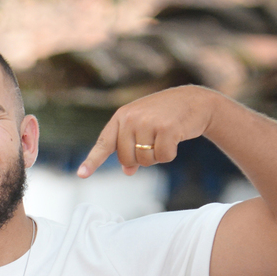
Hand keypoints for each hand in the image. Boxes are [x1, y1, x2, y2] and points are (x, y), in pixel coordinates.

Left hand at [78, 84, 220, 177]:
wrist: (195, 101)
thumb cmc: (166, 115)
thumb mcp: (143, 126)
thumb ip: (131, 146)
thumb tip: (127, 171)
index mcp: (121, 117)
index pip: (103, 143)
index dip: (92, 161)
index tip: (82, 174)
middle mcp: (131, 119)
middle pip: (126, 159)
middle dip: (140, 158)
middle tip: (153, 142)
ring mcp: (147, 122)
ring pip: (144, 160)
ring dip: (156, 156)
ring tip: (164, 138)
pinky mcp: (166, 128)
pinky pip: (163, 157)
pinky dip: (170, 154)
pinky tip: (175, 138)